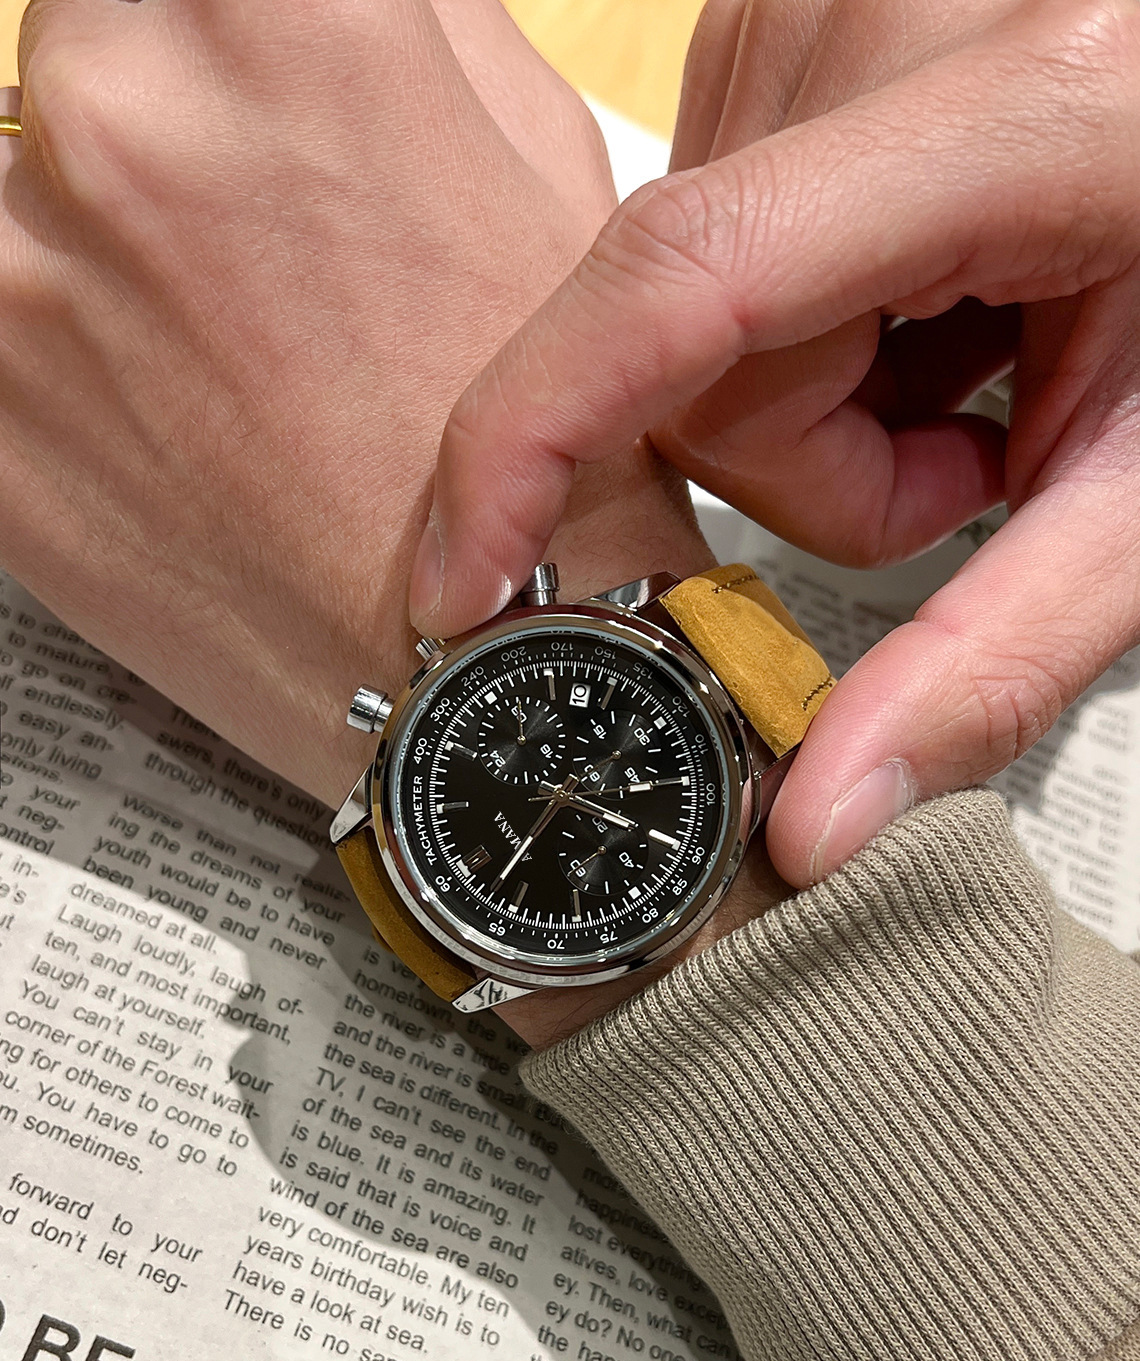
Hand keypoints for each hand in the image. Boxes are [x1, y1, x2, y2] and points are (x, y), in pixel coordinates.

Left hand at [0, 0, 707, 811]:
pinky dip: (57, 349)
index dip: (224, 40)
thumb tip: (315, 10)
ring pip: (21, 177)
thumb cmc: (545, 443)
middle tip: (240, 229)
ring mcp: (21, 261)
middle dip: (161, 107)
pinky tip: (160, 418)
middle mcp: (128, 110)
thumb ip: (410, 25)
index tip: (237, 82)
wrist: (490, 667)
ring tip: (214, 353)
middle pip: (92, 36)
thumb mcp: (535, 158)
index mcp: (289, 13)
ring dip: (97, 234)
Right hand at [415, 0, 1139, 886]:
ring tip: (965, 374)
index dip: (530, 437)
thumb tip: (819, 822)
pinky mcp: (790, 45)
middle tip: (965, 463)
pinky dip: (808, 328)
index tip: (464, 582)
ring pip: (690, 321)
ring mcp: (822, 20)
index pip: (683, 275)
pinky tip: (926, 310)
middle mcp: (890, 28)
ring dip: (811, 401)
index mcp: (1024, 114)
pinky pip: (713, 255)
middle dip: (810, 469)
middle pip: (696, 356)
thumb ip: (998, 657)